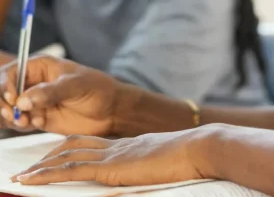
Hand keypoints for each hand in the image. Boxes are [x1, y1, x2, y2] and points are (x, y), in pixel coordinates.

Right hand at [0, 56, 120, 135]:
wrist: (110, 111)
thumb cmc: (97, 89)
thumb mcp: (75, 86)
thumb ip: (50, 92)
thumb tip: (22, 100)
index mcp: (40, 66)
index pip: (11, 72)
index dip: (6, 85)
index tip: (13, 99)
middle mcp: (33, 83)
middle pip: (4, 91)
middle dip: (4, 104)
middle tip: (14, 114)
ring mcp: (34, 101)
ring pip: (8, 109)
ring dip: (12, 117)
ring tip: (27, 121)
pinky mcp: (37, 118)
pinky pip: (19, 122)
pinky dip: (22, 125)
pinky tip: (39, 123)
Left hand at [10, 128, 215, 185]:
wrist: (198, 149)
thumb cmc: (189, 159)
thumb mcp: (163, 164)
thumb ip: (146, 169)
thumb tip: (133, 180)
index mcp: (129, 146)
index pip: (92, 144)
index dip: (69, 150)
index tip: (53, 157)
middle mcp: (117, 146)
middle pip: (75, 145)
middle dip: (49, 157)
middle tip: (29, 168)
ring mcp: (114, 154)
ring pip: (69, 156)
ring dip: (42, 166)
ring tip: (23, 177)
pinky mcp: (113, 167)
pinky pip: (74, 170)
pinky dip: (50, 175)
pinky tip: (34, 181)